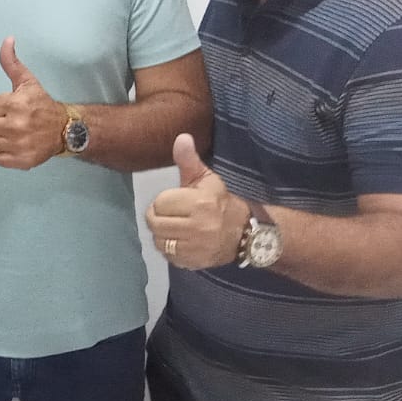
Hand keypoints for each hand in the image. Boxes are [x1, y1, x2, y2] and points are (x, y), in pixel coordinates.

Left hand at [0, 38, 67, 169]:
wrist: (66, 129)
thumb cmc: (42, 104)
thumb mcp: (28, 81)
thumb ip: (12, 63)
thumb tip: (7, 39)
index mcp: (16, 104)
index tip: (7, 108)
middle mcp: (17, 125)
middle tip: (10, 121)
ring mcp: (19, 144)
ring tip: (12, 134)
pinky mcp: (22, 160)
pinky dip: (3, 154)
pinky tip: (15, 145)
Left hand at [144, 133, 249, 268]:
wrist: (246, 234)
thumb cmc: (220, 203)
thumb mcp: (206, 180)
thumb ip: (189, 160)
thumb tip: (181, 137)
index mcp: (200, 203)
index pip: (160, 203)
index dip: (164, 202)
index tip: (176, 202)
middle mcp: (198, 227)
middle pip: (155, 223)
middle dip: (159, 218)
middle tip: (171, 215)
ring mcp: (196, 247)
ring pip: (159, 241)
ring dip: (163, 234)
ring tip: (176, 228)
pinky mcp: (194, 263)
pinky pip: (168, 256)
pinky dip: (170, 250)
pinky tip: (181, 242)